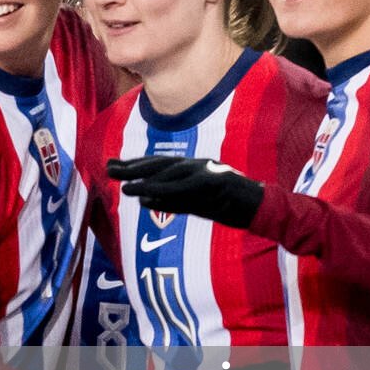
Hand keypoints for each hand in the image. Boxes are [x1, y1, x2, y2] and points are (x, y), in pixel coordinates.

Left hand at [108, 156, 263, 228]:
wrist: (261, 207)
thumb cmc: (230, 205)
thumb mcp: (197, 202)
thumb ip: (172, 200)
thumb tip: (144, 201)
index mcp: (194, 166)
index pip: (160, 163)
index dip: (136, 164)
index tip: (114, 166)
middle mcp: (197, 165)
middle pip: (159, 163)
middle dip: (133, 166)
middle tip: (108, 168)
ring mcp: (206, 172)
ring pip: (169, 173)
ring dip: (144, 178)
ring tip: (123, 185)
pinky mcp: (213, 184)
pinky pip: (182, 188)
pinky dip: (162, 191)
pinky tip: (144, 196)